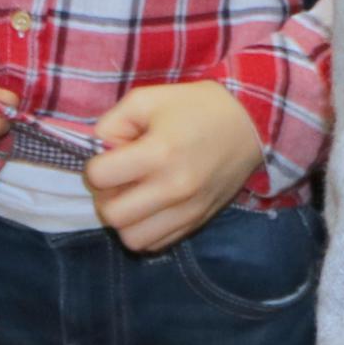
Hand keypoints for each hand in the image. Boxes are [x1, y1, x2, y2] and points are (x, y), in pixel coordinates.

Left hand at [85, 80, 263, 252]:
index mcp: (158, 153)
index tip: (109, 157)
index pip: (99, 178)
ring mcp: (188, 211)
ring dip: (125, 220)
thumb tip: (99, 154)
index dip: (95, 166)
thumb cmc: (193, 107)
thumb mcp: (145, 99)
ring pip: (133, 239)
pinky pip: (156, 245)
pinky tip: (151, 207)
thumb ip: (111, 124)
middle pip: (112, 216)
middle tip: (118, 180)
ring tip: (134, 196)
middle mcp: (173, 189)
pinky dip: (145, 230)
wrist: (249, 124)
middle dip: (105, 197)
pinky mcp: (198, 223)